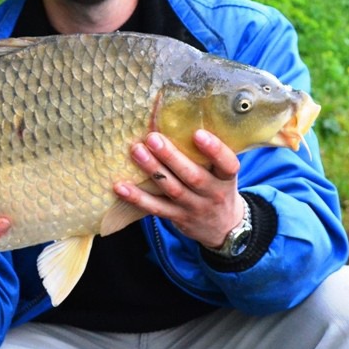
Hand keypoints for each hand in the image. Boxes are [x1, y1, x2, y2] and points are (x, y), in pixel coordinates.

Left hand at [113, 130, 243, 248]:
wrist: (223, 227)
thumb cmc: (218, 188)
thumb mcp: (223, 174)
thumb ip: (209, 155)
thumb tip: (183, 120)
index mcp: (226, 178)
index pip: (227, 164)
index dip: (214, 150)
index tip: (198, 133)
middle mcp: (212, 194)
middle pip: (192, 176)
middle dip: (171, 157)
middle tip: (153, 138)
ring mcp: (194, 207)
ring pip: (172, 189)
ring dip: (153, 170)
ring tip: (137, 151)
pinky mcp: (177, 217)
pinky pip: (155, 208)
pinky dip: (137, 198)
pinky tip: (121, 186)